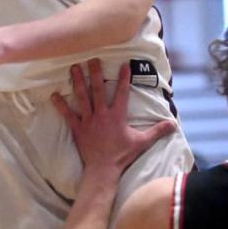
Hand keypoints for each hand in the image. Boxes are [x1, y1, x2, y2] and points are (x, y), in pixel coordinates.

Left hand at [52, 59, 175, 175]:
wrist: (103, 170)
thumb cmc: (122, 155)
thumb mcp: (142, 142)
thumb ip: (157, 131)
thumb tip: (173, 124)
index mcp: (117, 116)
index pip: (122, 93)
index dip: (123, 78)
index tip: (123, 63)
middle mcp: (102, 114)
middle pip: (97, 89)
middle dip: (94, 73)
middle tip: (91, 58)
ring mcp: (88, 120)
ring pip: (82, 97)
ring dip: (77, 82)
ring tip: (73, 67)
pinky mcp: (77, 128)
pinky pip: (67, 114)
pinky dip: (60, 105)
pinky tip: (53, 95)